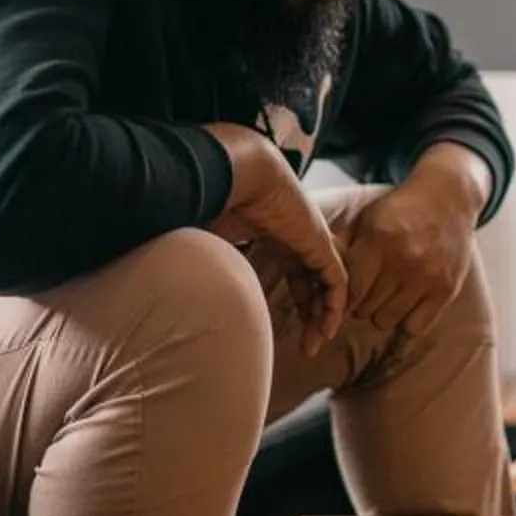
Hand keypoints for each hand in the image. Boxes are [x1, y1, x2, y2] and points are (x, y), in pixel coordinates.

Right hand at [203, 124, 346, 355]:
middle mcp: (296, 238)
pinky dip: (334, 306)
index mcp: (274, 234)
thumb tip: (177, 286)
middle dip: (312, 314)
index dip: (296, 299)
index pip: (295, 271)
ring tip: (315, 344)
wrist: (236, 170)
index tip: (290, 327)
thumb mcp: (208, 239)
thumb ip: (205, 262)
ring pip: (328, 285)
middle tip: (306, 345)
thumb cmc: (214, 197)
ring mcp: (311, 240)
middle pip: (313, 282)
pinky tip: (326, 328)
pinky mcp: (320, 244)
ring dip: (324, 317)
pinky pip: (337, 282)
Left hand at [341, 146, 485, 338]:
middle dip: (361, 303)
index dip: (343, 295)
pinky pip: (414, 327)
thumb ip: (342, 248)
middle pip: (365, 308)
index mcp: (380, 239)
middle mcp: (404, 260)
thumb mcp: (367, 220)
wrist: (448, 197)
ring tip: (386, 296)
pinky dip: (405, 322)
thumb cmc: (399, 211)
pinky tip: (405, 306)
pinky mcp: (446, 289)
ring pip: (386, 320)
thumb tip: (314, 281)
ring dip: (381, 312)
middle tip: (368, 290)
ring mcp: (428, 277)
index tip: (346, 290)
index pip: (350, 289)